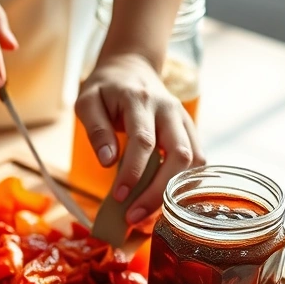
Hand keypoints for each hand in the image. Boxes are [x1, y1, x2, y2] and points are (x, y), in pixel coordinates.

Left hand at [75, 53, 204, 223]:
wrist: (131, 67)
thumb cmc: (105, 88)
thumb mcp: (88, 101)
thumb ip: (96, 130)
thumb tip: (109, 162)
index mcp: (141, 101)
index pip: (144, 141)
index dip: (133, 172)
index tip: (118, 197)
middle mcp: (169, 110)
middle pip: (178, 155)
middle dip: (157, 191)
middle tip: (133, 216)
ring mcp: (183, 121)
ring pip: (194, 162)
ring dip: (173, 193)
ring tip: (146, 216)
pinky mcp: (189, 132)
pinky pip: (197, 162)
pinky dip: (183, 186)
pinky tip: (161, 203)